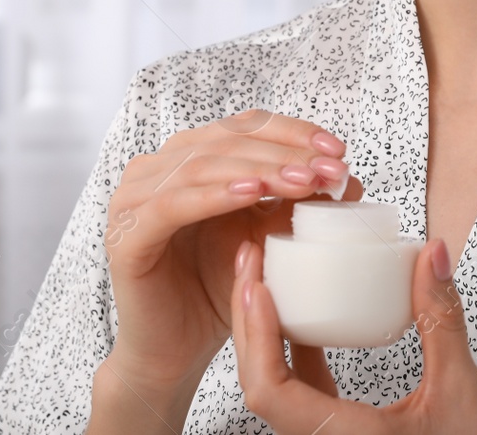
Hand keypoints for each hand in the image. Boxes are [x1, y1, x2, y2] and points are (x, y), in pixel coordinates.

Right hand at [88, 110, 364, 431]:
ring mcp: (134, 199)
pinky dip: (215, 194)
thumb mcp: (266, 239)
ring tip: (302, 181)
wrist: (177, 350)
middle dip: (284, 152)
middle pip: (226, 140)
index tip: (338, 149)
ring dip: (259, 169)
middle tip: (328, 169)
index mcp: (188, 159)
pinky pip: (173, 204)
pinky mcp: (126, 235)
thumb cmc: (218, 290)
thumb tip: (351, 179)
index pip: (245, 127)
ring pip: (203, 165)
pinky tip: (252, 193)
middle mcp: (157, 169)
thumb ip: (296, 205)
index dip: (292, 132)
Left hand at [231, 237, 476, 434]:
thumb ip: (441, 320)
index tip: (258, 287)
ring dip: (266, 334)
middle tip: (253, 263)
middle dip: (250, 319)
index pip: (271, 392)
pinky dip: (295, 352)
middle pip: (262, 385)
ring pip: (279, 389)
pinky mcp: (343, 434)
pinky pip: (304, 392)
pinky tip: (306, 319)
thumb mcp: (460, 390)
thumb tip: (430, 257)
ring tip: (268, 280)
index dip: (256, 336)